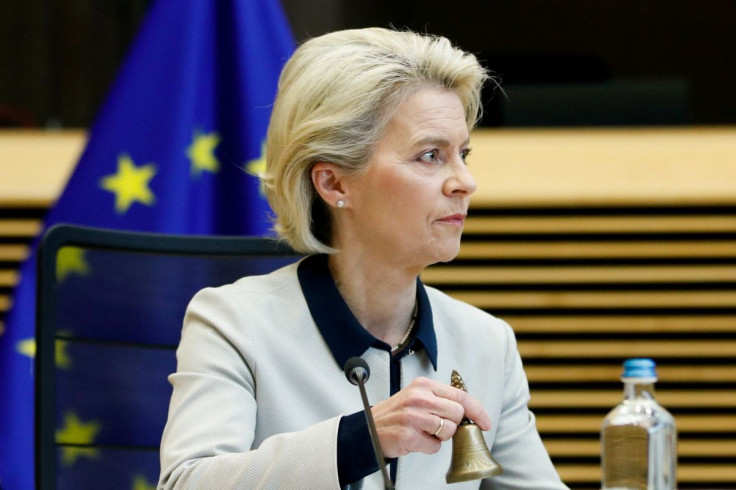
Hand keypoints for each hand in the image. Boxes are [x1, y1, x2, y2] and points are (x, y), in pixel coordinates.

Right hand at [370, 376, 490, 458]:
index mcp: (423, 385)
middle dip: (451, 424)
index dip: (477, 410)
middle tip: (435, 426)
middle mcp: (418, 397)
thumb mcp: (417, 397)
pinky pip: (434, 446)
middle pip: (457, 414)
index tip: (485, 422)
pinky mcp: (408, 435)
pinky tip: (415, 440)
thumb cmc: (396, 415)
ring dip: (439, 437)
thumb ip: (440, 400)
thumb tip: (468, 412)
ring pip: (448, 431)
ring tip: (422, 431)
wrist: (368, 430)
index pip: (460, 395)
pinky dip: (428, 447)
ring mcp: (412, 416)